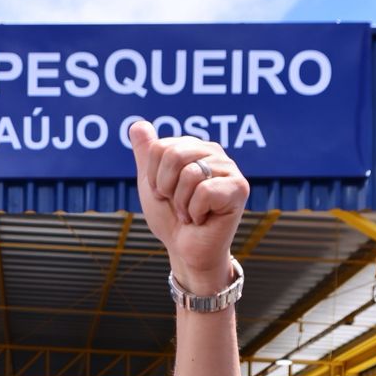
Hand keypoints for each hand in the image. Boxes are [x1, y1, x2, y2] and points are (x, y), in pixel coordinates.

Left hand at [128, 120, 248, 291]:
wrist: (185, 251)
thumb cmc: (171, 218)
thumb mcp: (152, 184)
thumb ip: (147, 154)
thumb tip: (136, 124)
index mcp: (194, 147)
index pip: (160, 147)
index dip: (154, 177)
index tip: (165, 193)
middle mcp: (214, 152)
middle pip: (174, 155)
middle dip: (167, 188)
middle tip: (178, 204)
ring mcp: (229, 169)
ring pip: (190, 174)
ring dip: (182, 203)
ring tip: (191, 213)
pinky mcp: (239, 188)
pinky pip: (204, 191)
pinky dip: (195, 212)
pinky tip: (204, 219)